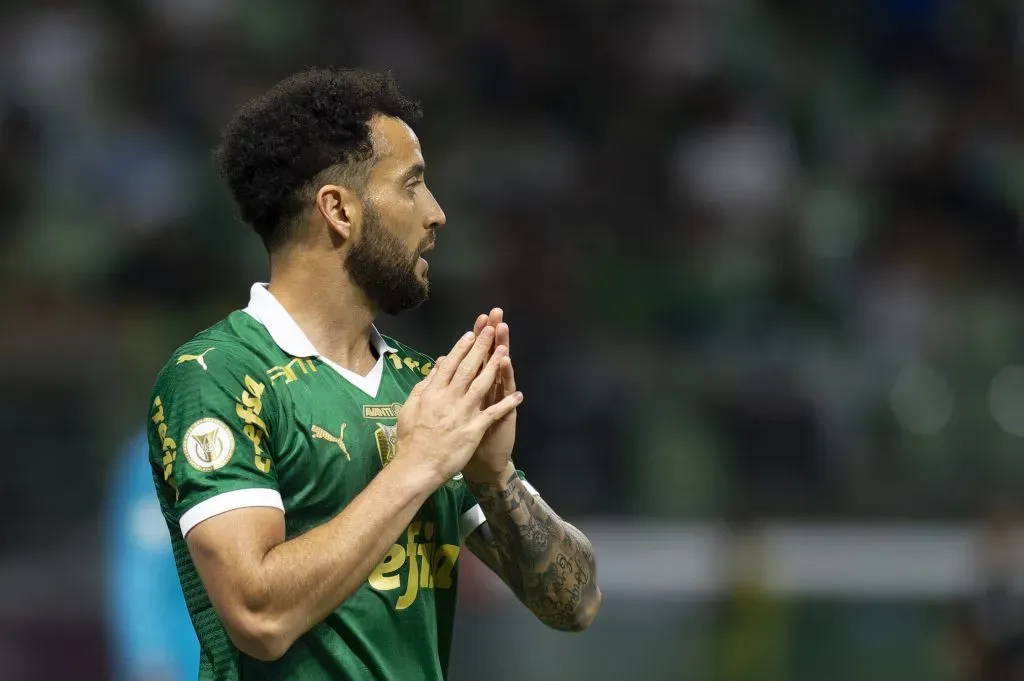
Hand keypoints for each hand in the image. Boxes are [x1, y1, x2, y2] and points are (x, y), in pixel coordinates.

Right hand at [394, 326, 522, 486]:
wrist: (417, 466)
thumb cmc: (411, 438)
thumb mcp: (411, 407)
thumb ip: (424, 386)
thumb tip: (436, 367)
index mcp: (432, 392)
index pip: (450, 364)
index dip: (463, 347)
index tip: (472, 332)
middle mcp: (448, 398)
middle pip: (468, 368)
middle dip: (481, 347)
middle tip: (492, 329)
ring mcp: (462, 413)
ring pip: (482, 385)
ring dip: (495, 367)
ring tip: (505, 350)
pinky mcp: (473, 429)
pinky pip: (493, 414)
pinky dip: (507, 404)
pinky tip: (519, 396)